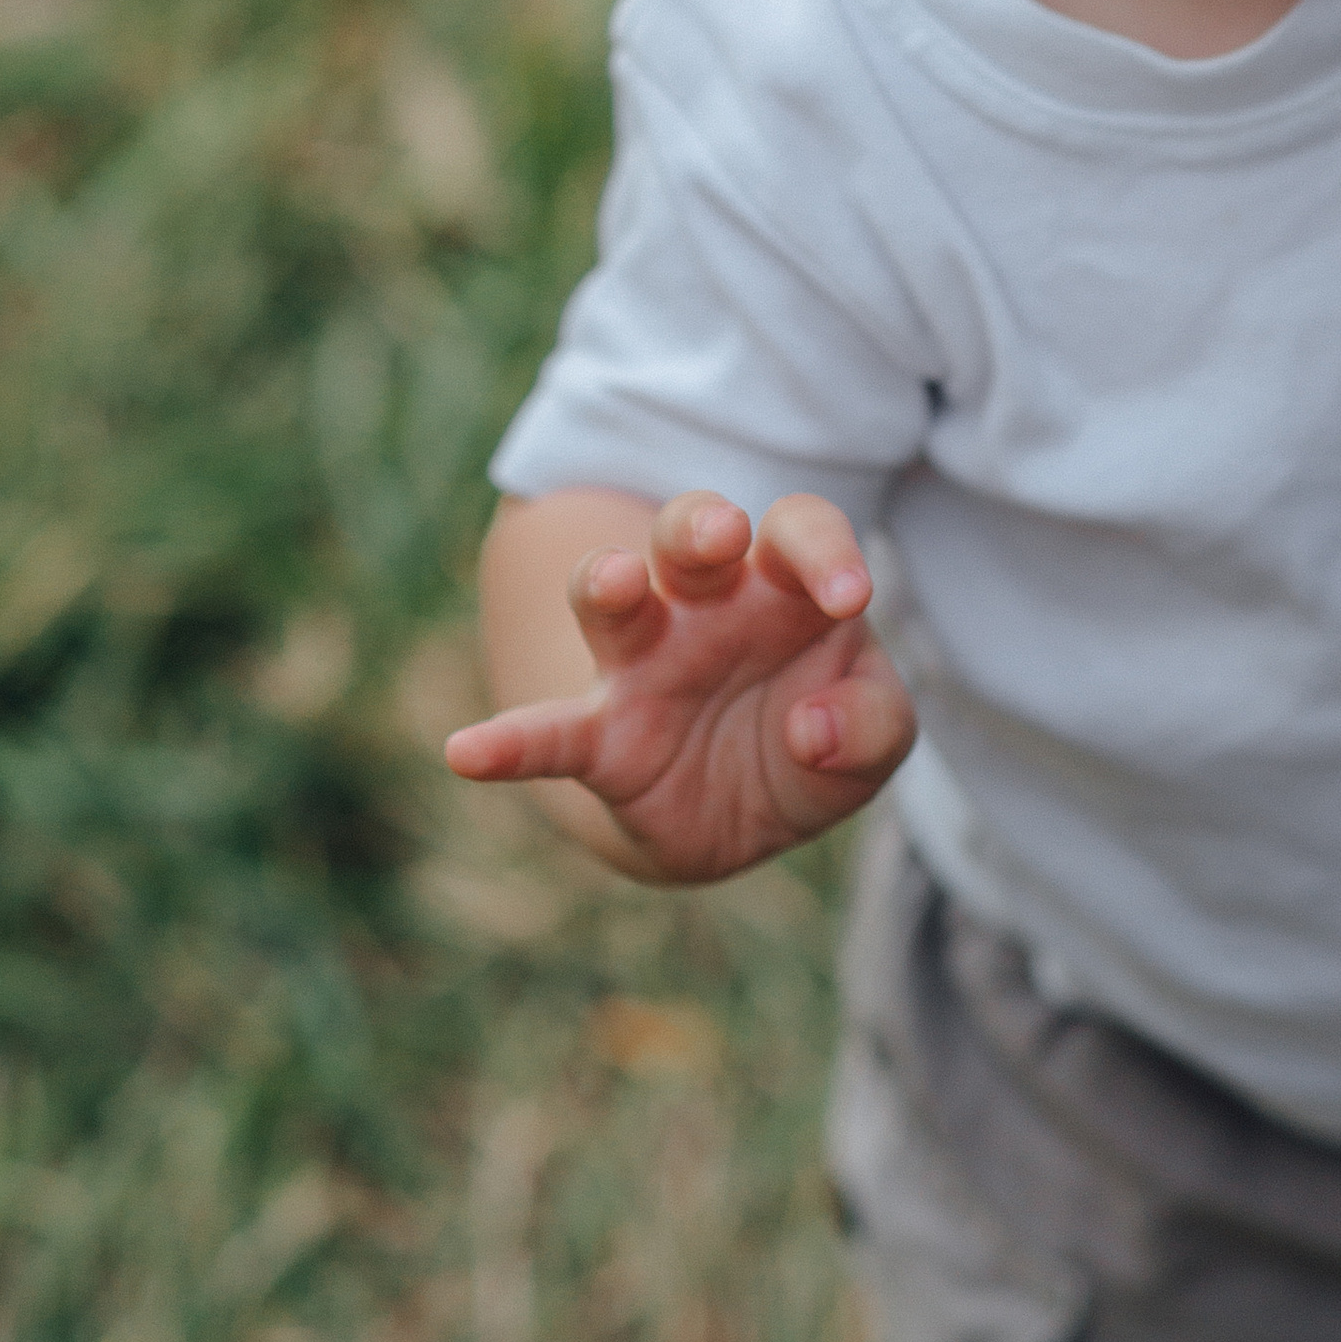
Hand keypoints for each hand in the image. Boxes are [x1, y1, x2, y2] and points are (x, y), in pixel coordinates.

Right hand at [446, 490, 914, 883]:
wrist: (747, 817)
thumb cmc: (819, 738)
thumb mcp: (874, 738)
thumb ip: (871, 725)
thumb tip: (813, 729)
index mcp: (782, 586)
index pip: (799, 530)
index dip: (824, 552)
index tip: (852, 599)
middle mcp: (705, 606)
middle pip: (689, 534)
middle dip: (699, 523)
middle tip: (721, 534)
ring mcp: (644, 664)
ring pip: (609, 598)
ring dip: (606, 583)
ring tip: (610, 582)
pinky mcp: (601, 738)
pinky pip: (546, 734)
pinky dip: (508, 744)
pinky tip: (466, 754)